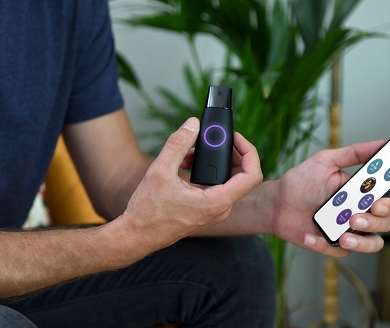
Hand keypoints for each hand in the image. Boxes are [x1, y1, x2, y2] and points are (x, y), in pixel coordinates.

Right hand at [122, 117, 262, 249]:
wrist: (137, 235)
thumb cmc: (148, 211)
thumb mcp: (160, 172)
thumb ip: (178, 144)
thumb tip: (193, 124)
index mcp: (217, 202)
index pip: (252, 175)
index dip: (248, 151)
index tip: (234, 138)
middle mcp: (220, 208)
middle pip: (240, 174)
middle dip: (226, 152)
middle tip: (210, 139)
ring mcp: (214, 210)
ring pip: (226, 179)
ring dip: (212, 161)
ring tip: (190, 153)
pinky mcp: (205, 210)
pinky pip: (215, 186)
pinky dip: (205, 170)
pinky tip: (185, 163)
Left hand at [270, 140, 389, 257]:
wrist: (276, 203)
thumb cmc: (301, 181)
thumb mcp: (325, 161)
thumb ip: (354, 153)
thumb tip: (382, 143)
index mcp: (362, 193)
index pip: (388, 200)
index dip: (389, 204)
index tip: (378, 202)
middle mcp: (359, 212)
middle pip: (386, 223)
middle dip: (375, 222)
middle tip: (355, 218)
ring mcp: (348, 230)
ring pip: (372, 244)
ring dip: (362, 243)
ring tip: (343, 236)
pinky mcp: (333, 245)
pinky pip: (340, 252)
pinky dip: (324, 245)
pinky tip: (309, 235)